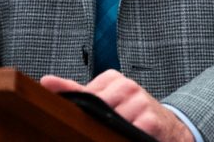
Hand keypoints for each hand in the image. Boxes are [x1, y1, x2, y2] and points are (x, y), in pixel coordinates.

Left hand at [41, 71, 193, 141]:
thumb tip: (46, 81)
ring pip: (111, 121)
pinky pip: (128, 131)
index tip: (82, 120)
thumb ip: (75, 91)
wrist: (168, 127)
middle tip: (96, 129)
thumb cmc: (131, 112)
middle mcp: (127, 86)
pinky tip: (123, 136)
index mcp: (113, 78)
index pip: (85, 95)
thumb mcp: (103, 98)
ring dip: (108, 131)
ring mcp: (140, 101)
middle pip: (96, 108)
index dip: (82, 111)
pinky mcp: (150, 120)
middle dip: (93, 123)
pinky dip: (122, 136)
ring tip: (110, 132)